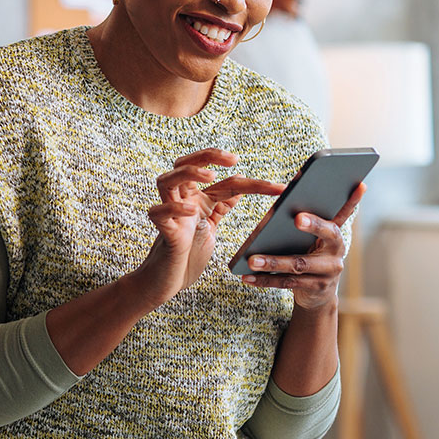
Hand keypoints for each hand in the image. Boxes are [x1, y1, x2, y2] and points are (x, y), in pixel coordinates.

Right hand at [132, 149, 285, 306]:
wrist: (167, 282)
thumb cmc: (187, 255)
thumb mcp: (210, 227)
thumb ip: (220, 208)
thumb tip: (237, 192)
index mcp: (197, 200)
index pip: (223, 181)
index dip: (252, 182)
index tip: (279, 188)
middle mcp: (182, 201)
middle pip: (185, 164)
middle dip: (208, 156)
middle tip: (233, 159)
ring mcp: (170, 215)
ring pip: (167, 181)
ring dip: (188, 174)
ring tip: (210, 176)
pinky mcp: (163, 232)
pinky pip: (159, 213)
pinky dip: (174, 209)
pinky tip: (191, 211)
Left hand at [239, 182, 366, 310]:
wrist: (318, 295)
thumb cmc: (309, 256)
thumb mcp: (312, 239)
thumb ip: (306, 222)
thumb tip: (283, 203)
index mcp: (335, 233)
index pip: (345, 212)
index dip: (352, 200)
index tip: (357, 185)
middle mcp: (337, 251)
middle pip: (325, 235)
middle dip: (312, 225)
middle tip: (297, 218)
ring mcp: (328, 272)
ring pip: (299, 264)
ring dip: (273, 262)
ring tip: (252, 260)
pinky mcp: (315, 288)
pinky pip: (287, 283)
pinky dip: (265, 279)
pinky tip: (248, 277)